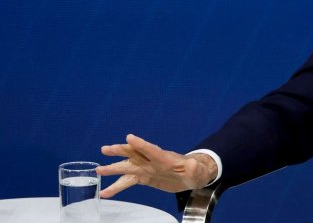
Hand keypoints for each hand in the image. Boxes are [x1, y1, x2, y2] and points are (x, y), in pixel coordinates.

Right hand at [96, 134, 217, 197]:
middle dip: (120, 151)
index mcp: (165, 158)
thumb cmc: (195, 170)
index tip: (129, 138)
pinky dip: (116, 186)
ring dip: (113, 168)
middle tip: (105, 149)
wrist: (191, 176)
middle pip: (134, 154)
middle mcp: (152, 161)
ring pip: (127, 167)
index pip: (152, 150)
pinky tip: (105, 192)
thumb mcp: (196, 170)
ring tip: (98, 170)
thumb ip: (193, 167)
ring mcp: (147, 169)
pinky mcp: (144, 178)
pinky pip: (128, 181)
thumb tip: (192, 164)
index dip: (141, 144)